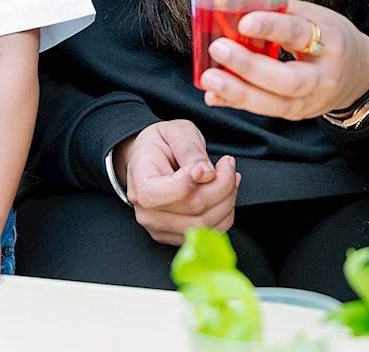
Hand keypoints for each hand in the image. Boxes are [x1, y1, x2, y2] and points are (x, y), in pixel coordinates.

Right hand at [116, 120, 239, 245]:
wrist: (152, 160)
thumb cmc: (163, 144)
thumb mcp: (177, 131)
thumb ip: (190, 149)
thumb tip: (207, 174)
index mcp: (140, 181)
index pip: (157, 194)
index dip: (185, 183)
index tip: (202, 166)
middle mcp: (146, 210)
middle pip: (192, 208)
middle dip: (221, 184)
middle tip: (227, 163)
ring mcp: (160, 227)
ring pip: (205, 224)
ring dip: (227, 199)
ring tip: (229, 175)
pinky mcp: (177, 236)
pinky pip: (210, 232)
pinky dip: (226, 212)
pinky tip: (225, 193)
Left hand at [200, 0, 368, 119]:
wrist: (360, 75)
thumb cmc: (332, 37)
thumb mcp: (317, 17)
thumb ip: (282, 13)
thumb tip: (238, 5)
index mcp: (331, 41)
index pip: (300, 34)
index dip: (272, 27)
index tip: (244, 21)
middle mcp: (323, 77)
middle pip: (287, 80)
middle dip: (249, 67)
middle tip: (218, 49)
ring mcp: (310, 101)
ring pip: (273, 104)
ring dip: (237, 92)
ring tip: (209, 78)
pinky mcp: (296, 114)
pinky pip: (264, 110)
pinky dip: (237, 103)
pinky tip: (214, 95)